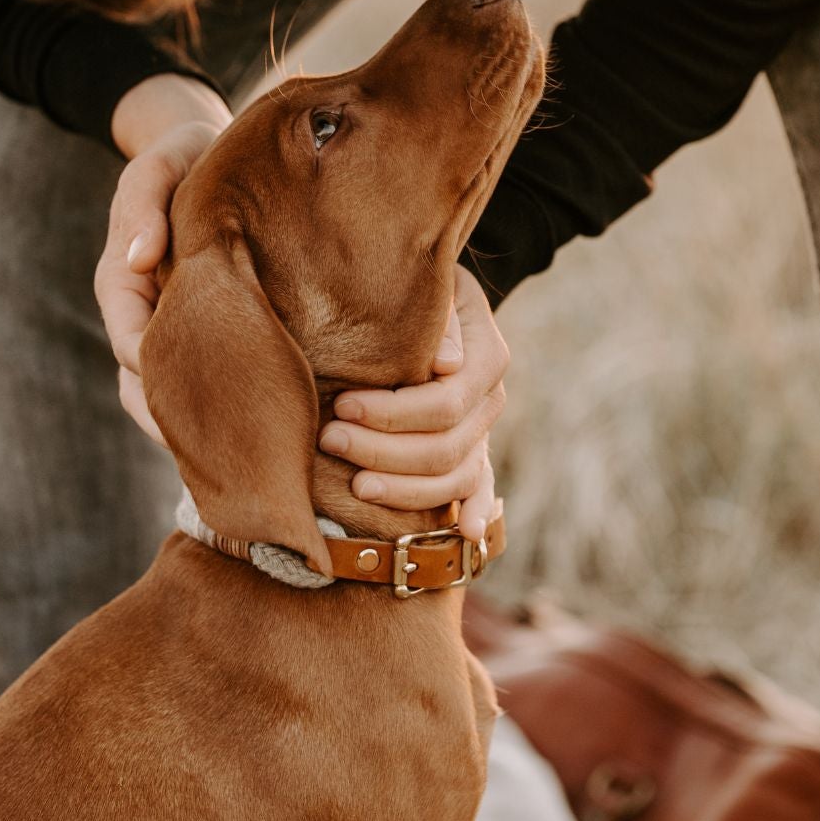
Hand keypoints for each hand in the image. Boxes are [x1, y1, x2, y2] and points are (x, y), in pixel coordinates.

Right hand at [98, 74, 231, 447]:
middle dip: (177, 421)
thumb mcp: (161, 163)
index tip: (194, 402)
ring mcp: (173, 327)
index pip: (131, 342)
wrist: (210, 151)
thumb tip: (138, 257)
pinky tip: (267, 433)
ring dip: (202, 425)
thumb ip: (145, 203)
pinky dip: (229, 405)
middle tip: (221, 455)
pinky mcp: (207, 332)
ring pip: (176, 392)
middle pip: (146, 384)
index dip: (157, 375)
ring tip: (245, 458)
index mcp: (123, 283)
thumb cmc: (186, 154)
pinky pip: (211, 378)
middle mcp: (144, 314)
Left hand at [318, 267, 507, 541]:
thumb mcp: (424, 287)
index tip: (341, 404)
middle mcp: (490, 399)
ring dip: (406, 489)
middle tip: (330, 440)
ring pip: (455, 477)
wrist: (420, 296)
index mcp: (486, 356)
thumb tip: (445, 365)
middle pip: (446, 446)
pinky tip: (464, 534)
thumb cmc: (408, 286)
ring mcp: (483, 430)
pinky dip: (473, 513)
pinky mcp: (472, 452)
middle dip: (384, 451)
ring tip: (356, 486)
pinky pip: (478, 489)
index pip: (444, 403)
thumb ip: (435, 321)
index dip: (392, 413)